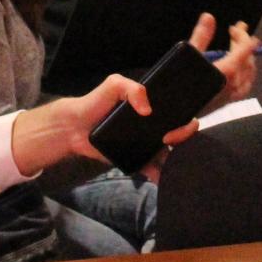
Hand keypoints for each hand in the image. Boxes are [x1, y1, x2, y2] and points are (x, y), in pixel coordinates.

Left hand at [9, 74, 196, 174]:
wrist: (75, 127)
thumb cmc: (96, 102)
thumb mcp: (114, 84)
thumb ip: (132, 88)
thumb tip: (148, 110)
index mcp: (154, 108)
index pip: (180, 115)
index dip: (186, 124)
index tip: (171, 130)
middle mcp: (154, 126)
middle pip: (180, 136)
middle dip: (183, 140)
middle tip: (167, 141)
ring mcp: (146, 143)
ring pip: (170, 154)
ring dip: (175, 161)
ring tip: (169, 165)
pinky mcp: (136, 159)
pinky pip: (152, 168)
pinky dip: (158, 174)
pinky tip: (156, 177)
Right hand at [186, 13, 259, 99]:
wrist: (175, 116)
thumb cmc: (180, 87)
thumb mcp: (189, 56)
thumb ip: (201, 36)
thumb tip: (209, 17)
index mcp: (227, 71)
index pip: (245, 48)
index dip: (242, 35)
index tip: (237, 27)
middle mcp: (233, 84)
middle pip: (248, 59)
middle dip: (243, 42)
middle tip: (236, 31)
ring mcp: (232, 95)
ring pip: (249, 74)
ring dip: (247, 58)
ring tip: (240, 48)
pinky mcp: (227, 102)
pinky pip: (245, 85)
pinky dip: (246, 73)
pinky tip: (239, 72)